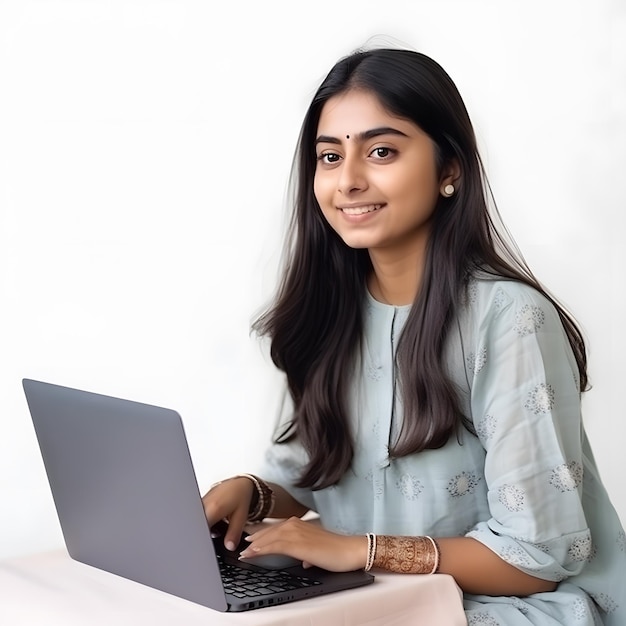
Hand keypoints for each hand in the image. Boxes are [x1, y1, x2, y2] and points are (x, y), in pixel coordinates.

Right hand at [201, 477, 253, 551]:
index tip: (206, 548)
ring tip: (214, 531)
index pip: (200, 530)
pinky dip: (202, 525)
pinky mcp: (199, 504)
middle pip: (195, 527)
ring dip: (202, 531)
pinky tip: (212, 526)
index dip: (201, 541)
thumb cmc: (240, 496)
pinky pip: (196, 517)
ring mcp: (199, 504)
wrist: (238, 484)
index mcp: (213, 508)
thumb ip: (234, 533)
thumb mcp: (241, 516)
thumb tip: (229, 547)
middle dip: (201, 537)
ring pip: (194, 523)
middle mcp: (203, 505)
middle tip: (211, 540)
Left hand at [239, 517, 367, 571]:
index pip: (275, 529)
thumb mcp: (316, 549)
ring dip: (255, 545)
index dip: (262, 535)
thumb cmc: (336, 550)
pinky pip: (275, 545)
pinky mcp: (297, 543)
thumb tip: (304, 560)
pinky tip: (255, 553)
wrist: (349, 550)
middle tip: (243, 546)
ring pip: (269, 538)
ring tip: (244, 552)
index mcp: (299, 524)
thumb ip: (307, 552)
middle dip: (255, 539)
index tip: (251, 540)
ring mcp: (296, 532)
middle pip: (269, 532)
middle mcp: (295, 524)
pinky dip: (263, 549)